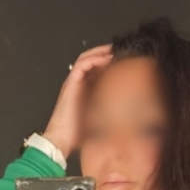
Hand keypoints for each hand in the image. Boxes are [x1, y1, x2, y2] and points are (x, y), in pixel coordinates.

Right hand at [42, 43, 112, 159]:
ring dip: (100, 53)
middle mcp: (77, 84)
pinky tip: (105, 59)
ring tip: (113, 50)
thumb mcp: (99, 118)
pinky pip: (81, 65)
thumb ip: (109, 109)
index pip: (95, 69)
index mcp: (84, 90)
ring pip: (85, 59)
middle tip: (119, 49)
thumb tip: (128, 110)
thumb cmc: (77, 133)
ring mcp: (73, 83)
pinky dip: (93, 60)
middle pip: (90, 60)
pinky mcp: (71, 84)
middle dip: (104, 53)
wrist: (61, 140)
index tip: (121, 60)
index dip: (107, 62)